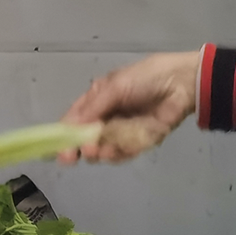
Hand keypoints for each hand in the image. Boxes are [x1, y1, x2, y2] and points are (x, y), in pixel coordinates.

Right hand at [59, 50, 200, 162]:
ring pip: (105, 148)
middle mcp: (108, 117)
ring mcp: (124, 131)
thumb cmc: (145, 78)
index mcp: (98, 99)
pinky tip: (114, 152)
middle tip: (73, 156)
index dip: (64, 134)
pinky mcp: (141, 141)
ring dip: (99, 152)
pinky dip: (119, 154)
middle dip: (79, 148)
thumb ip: (93, 108)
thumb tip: (70, 127)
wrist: (181, 84)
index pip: (75, 119)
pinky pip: (126, 152)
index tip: (54, 150)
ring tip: (97, 151)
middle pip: (88, 138)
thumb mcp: (114, 87)